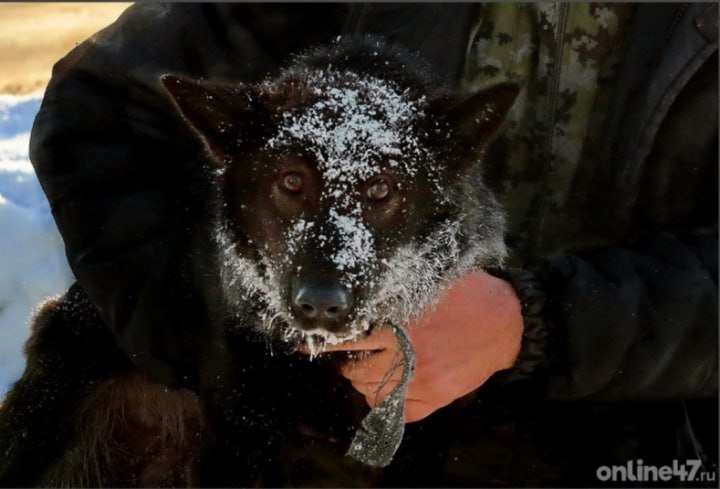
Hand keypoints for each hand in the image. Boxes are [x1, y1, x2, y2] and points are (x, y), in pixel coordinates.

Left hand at [321, 270, 523, 421]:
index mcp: (401, 326)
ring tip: (362, 370)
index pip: (349, 339)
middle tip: (345, 355)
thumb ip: (394, 292)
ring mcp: (423, 381)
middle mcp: (409, 357)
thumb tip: (359, 293)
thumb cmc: (466, 295)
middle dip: (345, 363)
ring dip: (362, 383)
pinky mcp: (438, 397)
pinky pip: (399, 412)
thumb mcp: (427, 285)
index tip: (313, 342)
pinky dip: (385, 404)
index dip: (327, 342)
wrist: (506, 321)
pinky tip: (384, 390)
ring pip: (373, 393)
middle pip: (357, 370)